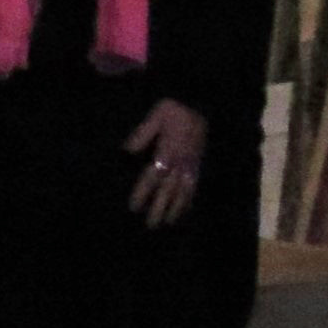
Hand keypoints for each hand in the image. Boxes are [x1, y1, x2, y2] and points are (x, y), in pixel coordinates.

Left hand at [125, 99, 208, 227]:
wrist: (201, 101)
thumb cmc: (175, 108)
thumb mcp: (156, 116)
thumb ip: (142, 134)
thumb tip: (126, 151)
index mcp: (167, 151)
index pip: (152, 177)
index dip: (143, 193)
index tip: (134, 207)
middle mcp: (180, 162)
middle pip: (168, 190)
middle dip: (159, 208)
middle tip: (151, 225)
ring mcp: (191, 164)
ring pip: (183, 191)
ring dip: (175, 208)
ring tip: (168, 222)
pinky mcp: (199, 163)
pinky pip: (195, 185)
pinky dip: (190, 199)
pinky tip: (186, 208)